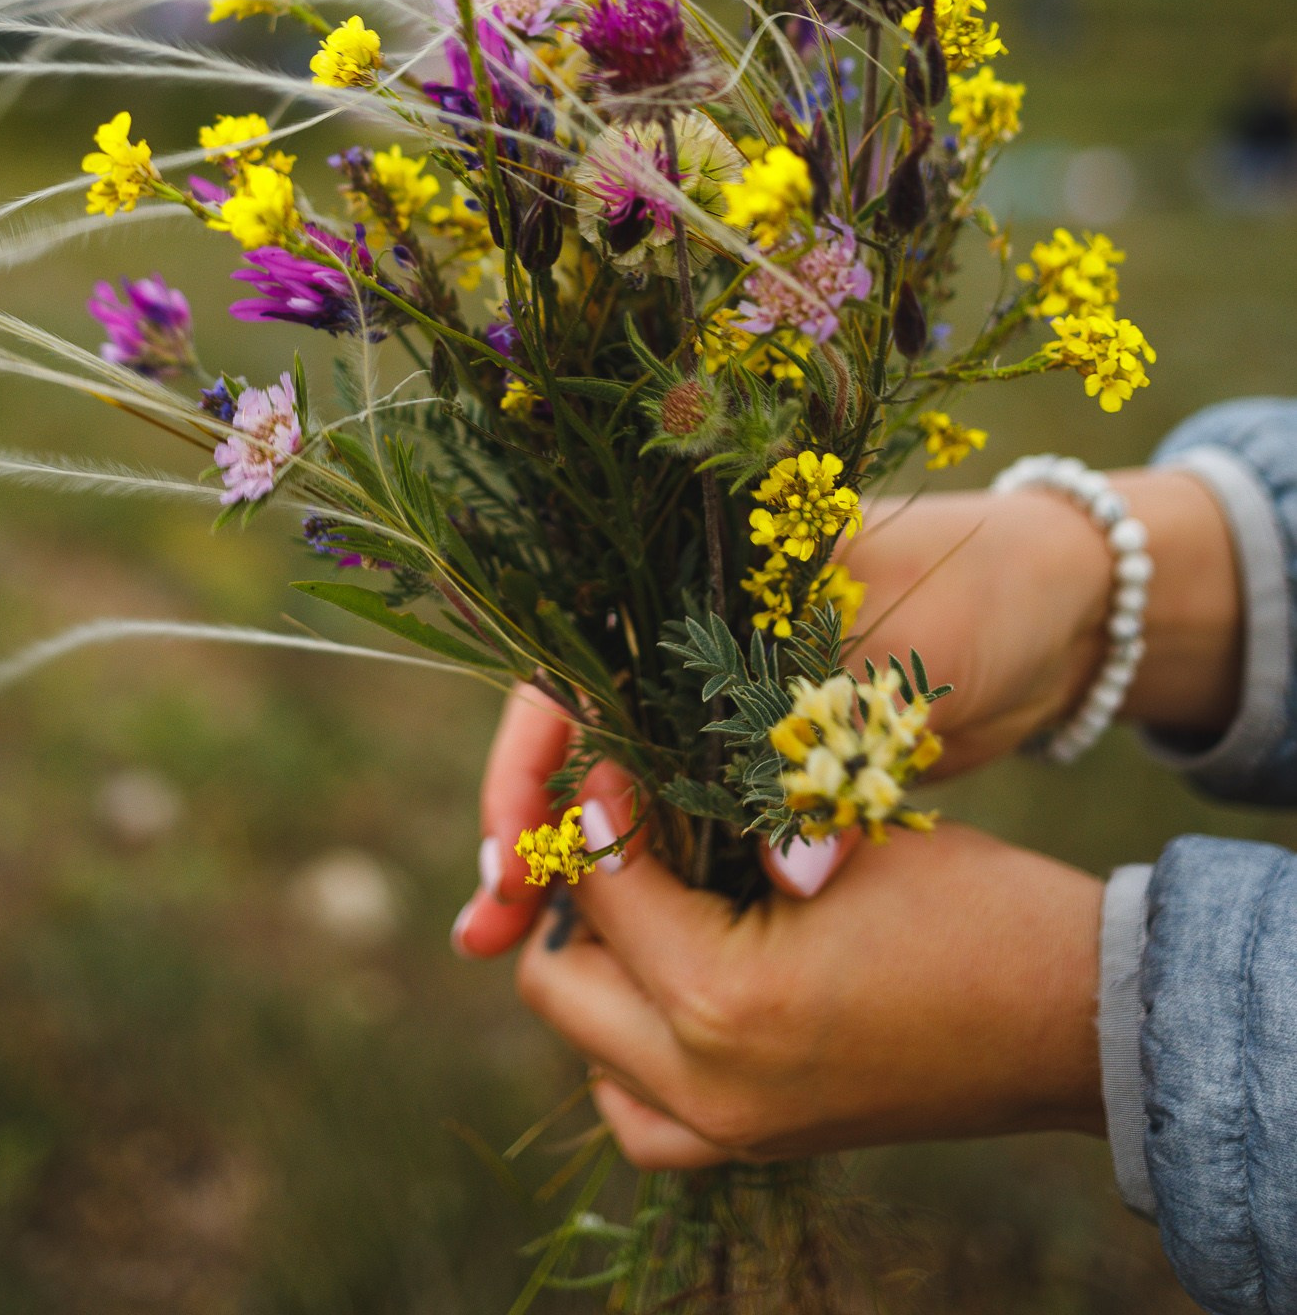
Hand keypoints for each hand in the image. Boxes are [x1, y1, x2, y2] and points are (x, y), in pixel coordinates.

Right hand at [452, 464, 1238, 956]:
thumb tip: (798, 878)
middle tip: (487, 933)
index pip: (563, 681)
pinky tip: (627, 948)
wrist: (1060, 605)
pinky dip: (655, 886)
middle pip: (571, 749)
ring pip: (622, 803)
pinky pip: (687, 833)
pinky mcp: (770, 769)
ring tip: (523, 952)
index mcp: (690, 595)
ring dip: (580, 874)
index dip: (524, 771)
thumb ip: (835, 752)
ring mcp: (725, 715)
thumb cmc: (971, 596)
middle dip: (530, 839)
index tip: (512, 860)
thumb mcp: (896, 662)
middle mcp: (689, 655)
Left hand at [499, 769, 1104, 1168]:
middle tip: (617, 829)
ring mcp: (733, 1135)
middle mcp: (708, 1088)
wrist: (1075, 1017)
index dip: (597, 807)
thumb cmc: (968, 904)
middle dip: (578, 897)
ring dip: (600, 972)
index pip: (598, 889)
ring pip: (592, 1052)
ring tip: (644, 897)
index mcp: (722, 1001)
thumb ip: (717, 816)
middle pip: (560, 987)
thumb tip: (619, 788)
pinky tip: (675, 975)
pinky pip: (644, 1114)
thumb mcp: (831, 834)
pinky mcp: (761, 1146)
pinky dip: (633, 1049)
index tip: (615, 755)